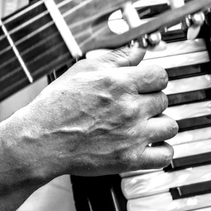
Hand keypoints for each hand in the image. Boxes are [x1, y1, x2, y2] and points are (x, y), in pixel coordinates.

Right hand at [3, 44, 177, 181]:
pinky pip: (164, 155)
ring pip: (169, 126)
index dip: (153, 79)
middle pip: (164, 100)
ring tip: (144, 126)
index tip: (145, 85)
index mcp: (121, 83)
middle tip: (135, 107)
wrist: (41, 140)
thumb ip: (116, 58)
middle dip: (151, 102)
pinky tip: (150, 146)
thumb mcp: (82, 70)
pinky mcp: (130, 159)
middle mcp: (131, 108)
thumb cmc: (56, 106)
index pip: (160, 76)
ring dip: (159, 125)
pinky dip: (161, 151)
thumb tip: (139, 51)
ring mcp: (133, 134)